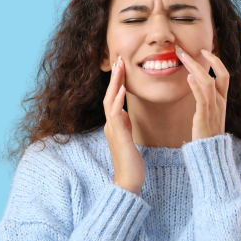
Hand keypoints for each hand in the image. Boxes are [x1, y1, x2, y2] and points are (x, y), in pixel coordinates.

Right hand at [103, 54, 145, 195]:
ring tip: (120, 67)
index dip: (117, 81)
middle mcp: (110, 124)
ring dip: (115, 83)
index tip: (122, 66)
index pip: (113, 98)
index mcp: (114, 124)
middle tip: (119, 58)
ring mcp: (112, 130)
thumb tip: (124, 113)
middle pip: (109, 94)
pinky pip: (115, 115)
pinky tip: (122, 89)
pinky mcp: (118, 136)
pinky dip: (118, 100)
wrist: (129, 182)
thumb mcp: (128, 139)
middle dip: (115, 76)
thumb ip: (125, 125)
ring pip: (110, 101)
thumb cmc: (132, 163)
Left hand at [175, 44, 229, 141]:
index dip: (216, 61)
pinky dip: (196, 86)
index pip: (224, 75)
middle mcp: (220, 102)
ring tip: (182, 57)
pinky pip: (202, 99)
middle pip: (218, 75)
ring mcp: (214, 110)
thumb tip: (195, 85)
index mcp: (222, 100)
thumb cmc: (207, 134)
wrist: (211, 154)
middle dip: (203, 59)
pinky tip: (188, 77)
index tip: (204, 50)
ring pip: (208, 83)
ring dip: (195, 68)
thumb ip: (205, 100)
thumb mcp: (209, 114)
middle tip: (184, 49)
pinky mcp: (204, 117)